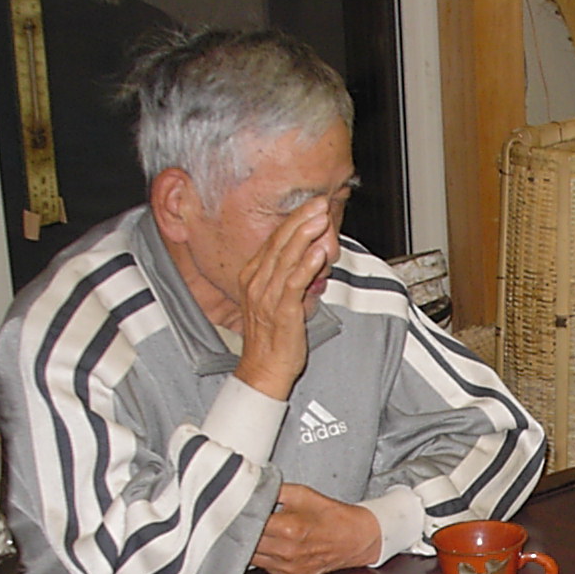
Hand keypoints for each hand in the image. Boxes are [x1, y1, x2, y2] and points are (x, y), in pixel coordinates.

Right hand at [231, 199, 334, 401]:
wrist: (263, 370)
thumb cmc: (272, 339)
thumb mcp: (279, 300)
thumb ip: (292, 278)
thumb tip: (311, 260)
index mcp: (254, 276)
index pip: (274, 241)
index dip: (294, 221)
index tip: (312, 206)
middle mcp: (257, 282)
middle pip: (280, 243)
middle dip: (301, 220)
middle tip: (319, 203)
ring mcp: (267, 296)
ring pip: (286, 258)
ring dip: (305, 236)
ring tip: (320, 218)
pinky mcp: (280, 312)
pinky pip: (293, 284)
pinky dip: (306, 266)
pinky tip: (317, 253)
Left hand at [251, 484, 381, 573]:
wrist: (356, 538)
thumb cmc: (332, 516)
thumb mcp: (302, 493)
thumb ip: (273, 489)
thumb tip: (249, 488)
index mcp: (290, 528)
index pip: (249, 522)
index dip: (241, 514)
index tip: (239, 509)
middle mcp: (288, 552)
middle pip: (248, 542)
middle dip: (245, 529)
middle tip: (248, 519)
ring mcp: (290, 569)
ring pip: (253, 558)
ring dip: (253, 545)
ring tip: (265, 533)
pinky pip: (267, 568)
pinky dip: (266, 558)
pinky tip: (276, 547)